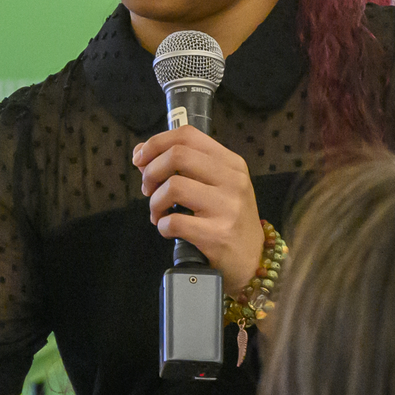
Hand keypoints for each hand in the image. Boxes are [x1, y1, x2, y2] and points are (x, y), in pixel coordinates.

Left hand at [133, 127, 260, 286]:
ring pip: (173, 187)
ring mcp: (227, 207)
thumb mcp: (216, 186)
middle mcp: (232, 180)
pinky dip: (162, 226)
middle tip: (148, 189)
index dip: (156, 143)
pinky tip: (168, 230)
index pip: (188, 135)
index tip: (140, 158)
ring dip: (155, 202)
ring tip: (158, 214)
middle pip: (178, 156)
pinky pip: (174, 222)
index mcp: (231, 163)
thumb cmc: (229, 219)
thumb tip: (141, 152)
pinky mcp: (217, 234)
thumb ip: (182, 167)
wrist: (253, 259)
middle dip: (151, 172)